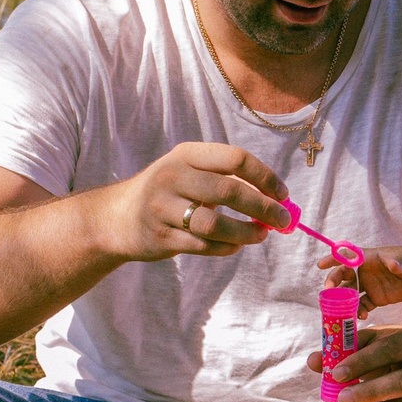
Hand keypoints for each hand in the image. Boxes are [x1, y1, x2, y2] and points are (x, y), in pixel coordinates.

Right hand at [91, 142, 286, 262]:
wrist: (118, 218)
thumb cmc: (169, 193)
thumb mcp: (190, 172)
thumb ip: (227, 180)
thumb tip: (277, 199)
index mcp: (186, 155)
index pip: (235, 159)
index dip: (265, 176)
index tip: (283, 193)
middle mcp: (172, 177)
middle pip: (229, 191)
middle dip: (263, 207)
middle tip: (283, 219)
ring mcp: (163, 208)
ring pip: (216, 224)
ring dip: (246, 232)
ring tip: (261, 235)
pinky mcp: (161, 237)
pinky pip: (204, 245)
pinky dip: (227, 247)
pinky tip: (235, 245)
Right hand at [332, 245, 401, 312]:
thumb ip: (399, 263)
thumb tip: (394, 264)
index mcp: (368, 258)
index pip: (346, 256)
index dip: (332, 258)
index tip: (320, 265)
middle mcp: (364, 271)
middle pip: (343, 276)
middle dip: (333, 282)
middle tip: (329, 291)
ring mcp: (369, 286)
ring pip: (349, 293)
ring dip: (343, 301)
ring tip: (343, 310)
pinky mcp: (375, 298)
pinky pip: (362, 306)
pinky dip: (359, 312)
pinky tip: (361, 317)